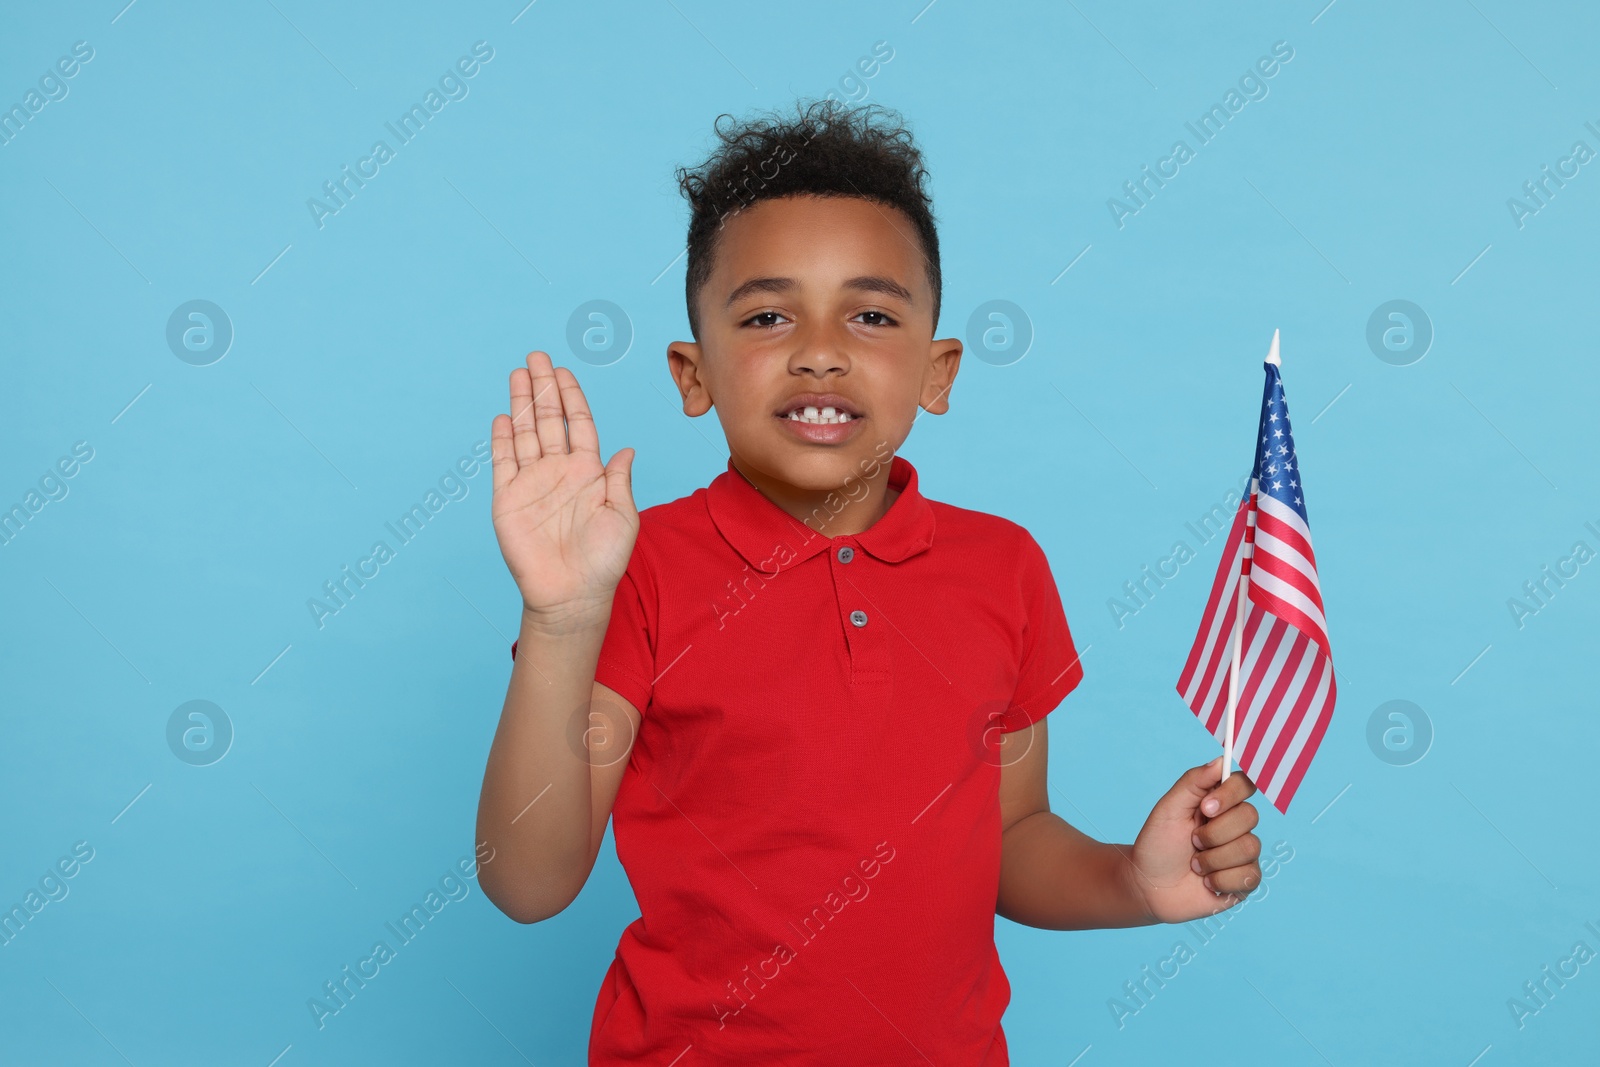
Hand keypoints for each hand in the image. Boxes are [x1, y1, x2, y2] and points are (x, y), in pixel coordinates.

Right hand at [490, 351, 637, 628]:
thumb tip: (626, 448)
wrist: (573, 595)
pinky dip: (502, 439)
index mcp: (588, 473)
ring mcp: (532, 483)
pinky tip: (503, 416)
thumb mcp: (623, 517)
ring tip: (518, 373)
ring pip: (526, 433)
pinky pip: (504, 462)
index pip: (578, 424)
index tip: (564, 372)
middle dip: (543, 388)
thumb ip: (619, 480)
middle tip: (537, 356)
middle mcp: (559, 472)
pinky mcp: (508, 500)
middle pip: (549, 420)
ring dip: (522, 403)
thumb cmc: (604, 561)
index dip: (571, 398)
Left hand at [1123, 757, 1260, 923]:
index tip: (1205, 808)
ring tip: (1195, 864)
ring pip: (1249, 847)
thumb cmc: (1157, 844)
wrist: (1148, 885)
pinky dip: (1220, 880)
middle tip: (1192, 841)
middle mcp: (1235, 825)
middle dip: (1214, 833)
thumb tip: (1221, 760)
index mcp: (1219, 803)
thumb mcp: (1169, 808)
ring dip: (1213, 859)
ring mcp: (1242, 853)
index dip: (1230, 794)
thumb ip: (1194, 781)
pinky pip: (1249, 875)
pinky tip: (1205, 882)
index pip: (1244, 785)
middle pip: (1249, 816)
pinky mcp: (1245, 880)